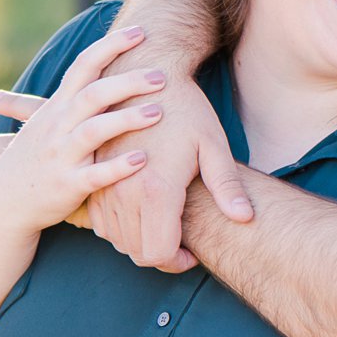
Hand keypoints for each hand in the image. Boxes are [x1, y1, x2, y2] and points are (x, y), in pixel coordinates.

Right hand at [0, 25, 165, 236]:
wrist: (2, 203)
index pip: (84, 66)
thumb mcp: (48, 124)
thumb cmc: (36, 159)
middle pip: (93, 94)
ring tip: (159, 112)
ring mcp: (61, 155)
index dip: (111, 46)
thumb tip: (109, 74)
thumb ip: (76, 101)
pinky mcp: (67, 186)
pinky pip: (95, 175)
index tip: (141, 32)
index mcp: (57, 107)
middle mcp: (57, 126)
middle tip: (162, 76)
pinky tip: (143, 160)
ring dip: (126, 120)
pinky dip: (118, 167)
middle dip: (128, 82)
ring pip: (94, 131)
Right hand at [83, 73, 251, 272]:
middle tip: (182, 242)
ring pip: (116, 239)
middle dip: (160, 254)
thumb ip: (227, 186)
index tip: (192, 252)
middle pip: (136, 251)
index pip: (158, 254)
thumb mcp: (212, 145)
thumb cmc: (185, 109)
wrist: (144, 73)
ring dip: (139, 240)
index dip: (177, 262)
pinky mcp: (92, 175)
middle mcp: (123, 192)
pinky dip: (119, 226)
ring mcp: (103, 184)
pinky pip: (100, 221)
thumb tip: (245, 218)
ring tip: (163, 224)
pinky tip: (140, 213)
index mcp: (155, 190)